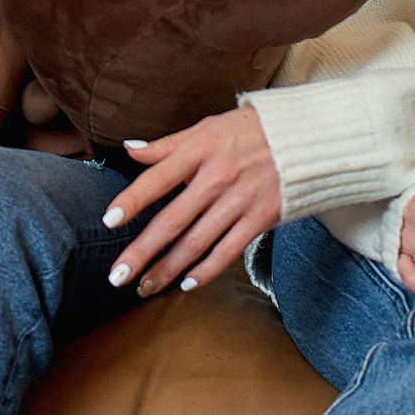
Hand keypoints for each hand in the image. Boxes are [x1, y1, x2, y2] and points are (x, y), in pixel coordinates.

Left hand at [100, 108, 283, 295]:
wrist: (306, 138)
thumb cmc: (249, 130)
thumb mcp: (207, 128)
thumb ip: (168, 145)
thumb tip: (130, 150)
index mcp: (201, 149)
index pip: (158, 177)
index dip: (132, 200)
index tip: (108, 222)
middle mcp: (218, 177)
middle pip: (173, 220)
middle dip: (142, 251)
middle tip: (116, 276)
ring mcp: (241, 200)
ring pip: (197, 242)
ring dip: (168, 269)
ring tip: (145, 286)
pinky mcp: (262, 218)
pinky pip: (229, 251)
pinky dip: (207, 271)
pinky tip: (186, 284)